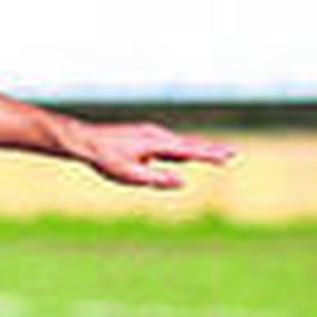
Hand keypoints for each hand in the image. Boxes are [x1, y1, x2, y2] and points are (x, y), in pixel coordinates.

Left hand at [76, 122, 233, 189]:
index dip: (210, 155)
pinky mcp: (141, 137)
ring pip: (179, 143)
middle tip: (233, 154)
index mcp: (156, 144)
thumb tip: (182, 182)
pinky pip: (166, 145)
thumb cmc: (104, 158)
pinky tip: (183, 155)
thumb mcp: (129, 174)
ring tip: (217, 155)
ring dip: (197, 149)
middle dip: (211, 150)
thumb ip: (156, 179)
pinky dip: (180, 149)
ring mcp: (149, 134)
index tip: (229, 156)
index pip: (190, 151)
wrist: (83, 140)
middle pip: (189, 144)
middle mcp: (156, 135)